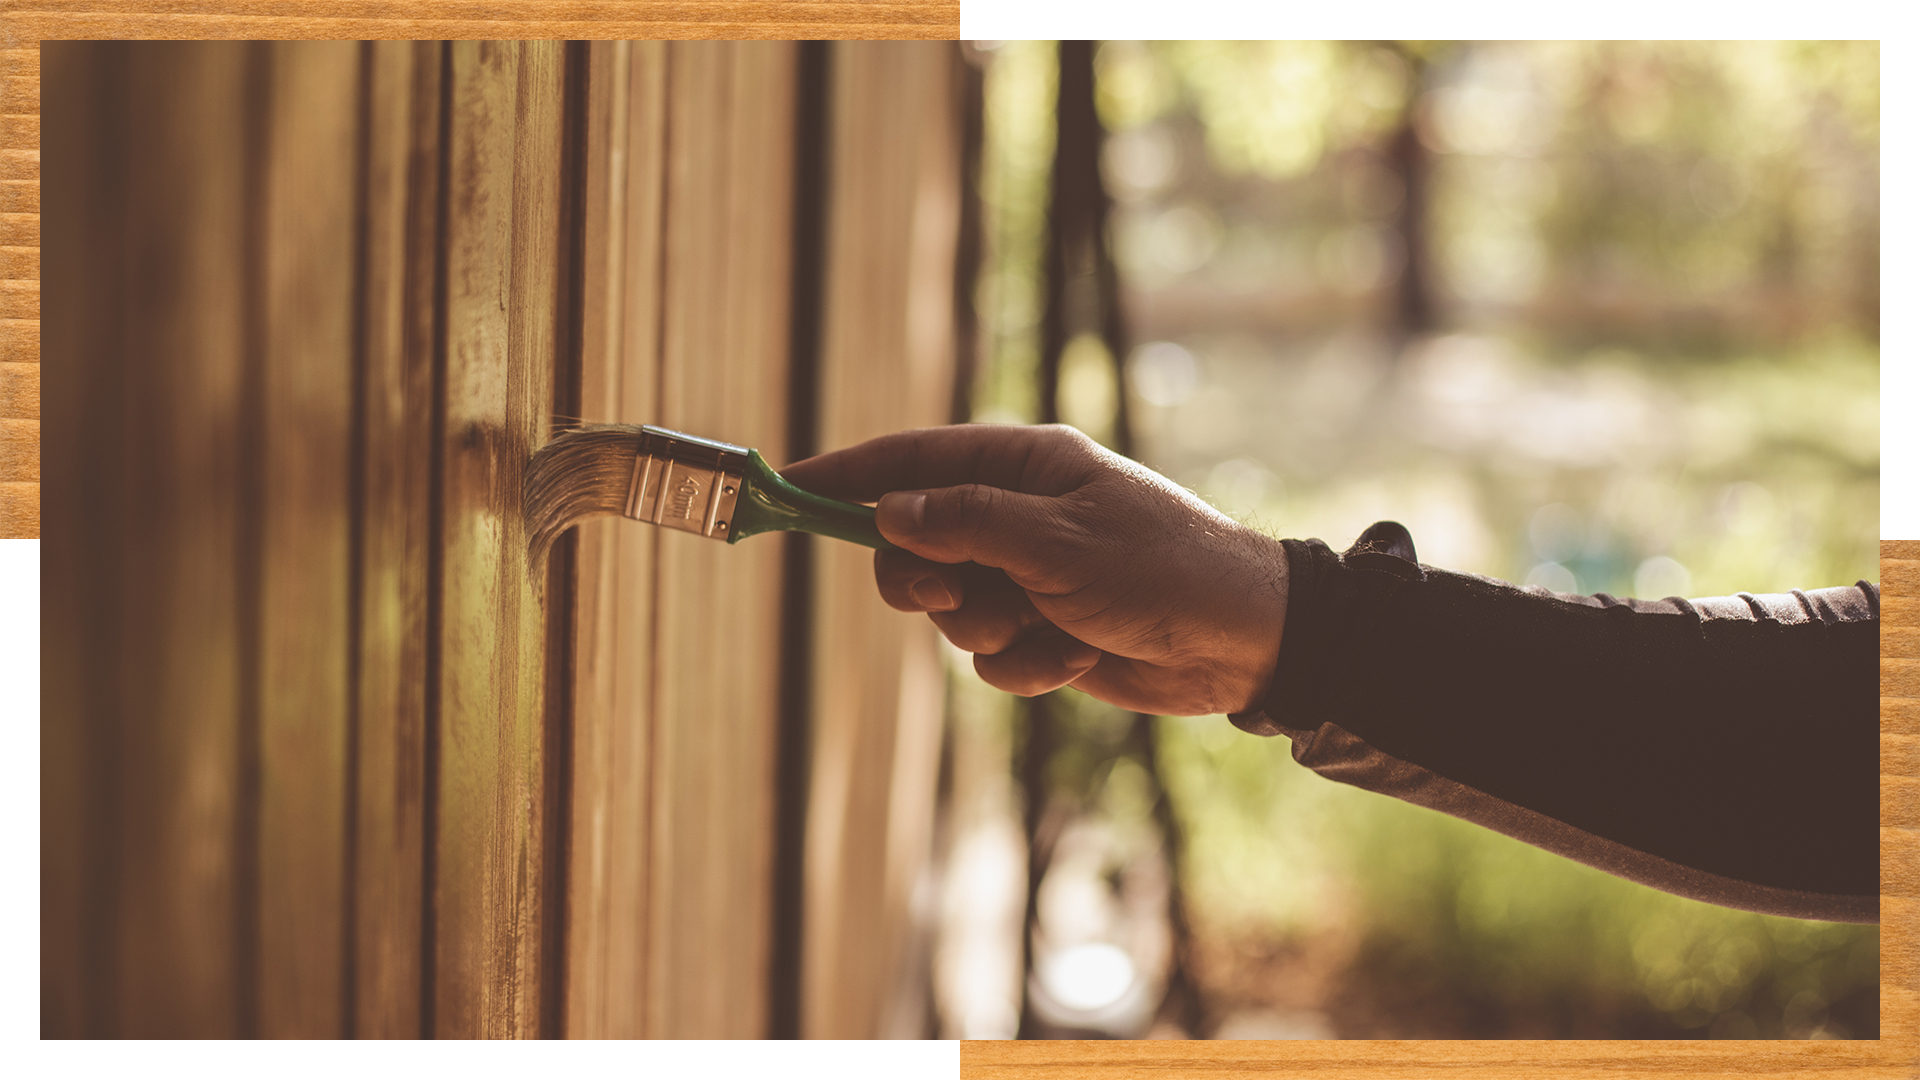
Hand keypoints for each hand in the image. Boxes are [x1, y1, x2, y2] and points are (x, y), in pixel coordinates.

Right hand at [782, 424, 1287, 716]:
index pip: (912, 460)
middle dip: (927, 581)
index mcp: (1023, 466)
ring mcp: (1028, 575)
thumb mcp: (1059, 541)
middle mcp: (1017, 515)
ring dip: (991, 630)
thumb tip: (889, 510)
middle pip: (913, 545)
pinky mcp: (1043, 629)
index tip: (788, 486)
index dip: (847, 474)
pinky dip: (1027, 665)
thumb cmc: (1163, 569)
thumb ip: (966, 522)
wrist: (1243, 642)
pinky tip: (1077, 658)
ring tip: (1050, 627)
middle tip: (956, 594)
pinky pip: (990, 656)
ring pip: (949, 610)